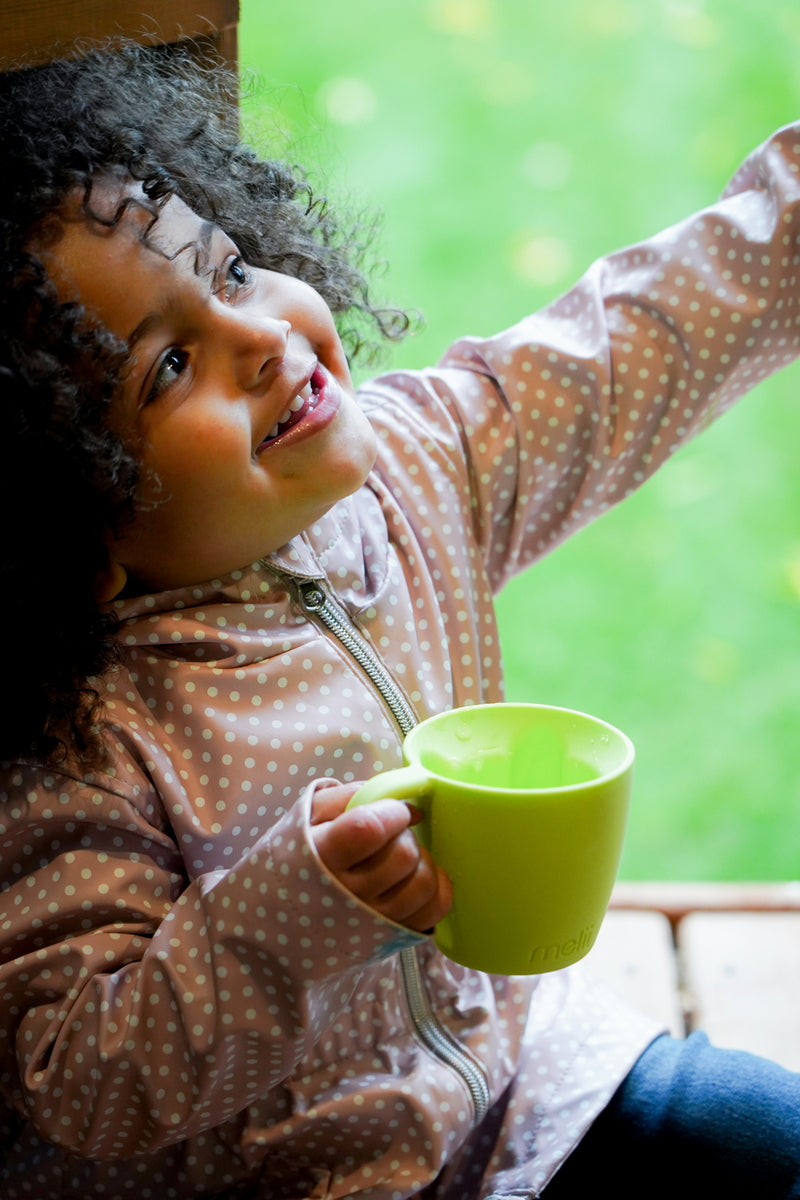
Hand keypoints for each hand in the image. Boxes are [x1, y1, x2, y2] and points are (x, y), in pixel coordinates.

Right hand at [310, 784, 452, 932]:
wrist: (280, 915)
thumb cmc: (298, 856)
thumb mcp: (310, 814)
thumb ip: (351, 797)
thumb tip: (404, 804)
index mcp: (322, 857)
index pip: (371, 829)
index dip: (393, 813)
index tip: (392, 810)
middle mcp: (349, 894)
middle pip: (403, 855)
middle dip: (404, 835)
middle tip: (391, 835)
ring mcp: (373, 920)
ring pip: (423, 884)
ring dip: (421, 861)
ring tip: (401, 857)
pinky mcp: (392, 935)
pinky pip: (434, 910)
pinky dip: (437, 887)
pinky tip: (421, 874)